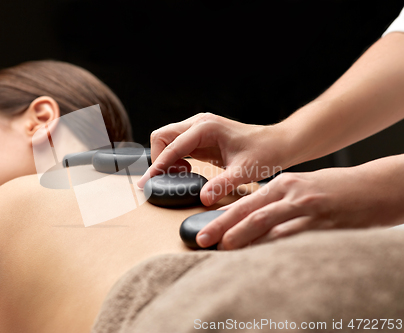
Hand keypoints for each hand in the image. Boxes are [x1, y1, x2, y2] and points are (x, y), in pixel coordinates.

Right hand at [138, 113, 289, 205]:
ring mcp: (198, 129)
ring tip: (182, 175)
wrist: (278, 143)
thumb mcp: (244, 171)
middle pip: (161, 137)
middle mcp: (198, 123)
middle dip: (158, 159)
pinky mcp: (200, 137)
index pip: (171, 146)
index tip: (146, 183)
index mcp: (205, 128)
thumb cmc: (265, 153)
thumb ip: (222, 184)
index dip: (157, 166)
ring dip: (166, 159)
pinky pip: (177, 146)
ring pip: (166, 140)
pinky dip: (175, 159)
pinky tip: (188, 171)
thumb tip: (203, 198)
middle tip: (169, 180)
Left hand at [196, 158, 403, 249]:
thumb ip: (278, 203)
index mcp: (284, 184)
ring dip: (244, 236)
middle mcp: (291, 192)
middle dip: (223, 226)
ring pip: (268, 222)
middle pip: (250, 210)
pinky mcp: (324, 221)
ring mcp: (307, 206)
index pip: (247, 202)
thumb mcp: (302, 189)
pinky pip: (294, 235)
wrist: (376, 186)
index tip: (204, 229)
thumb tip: (253, 222)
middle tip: (203, 239)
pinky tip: (261, 255)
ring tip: (224, 247)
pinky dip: (274, 245)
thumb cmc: (337, 190)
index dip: (223, 216)